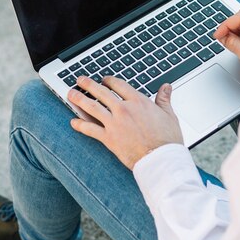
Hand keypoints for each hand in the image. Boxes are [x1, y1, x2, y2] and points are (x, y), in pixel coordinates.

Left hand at [68, 75, 183, 169]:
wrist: (160, 159)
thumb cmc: (167, 139)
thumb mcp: (169, 115)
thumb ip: (164, 99)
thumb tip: (166, 87)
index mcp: (138, 102)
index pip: (118, 85)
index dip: (109, 80)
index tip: (104, 79)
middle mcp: (124, 109)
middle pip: (101, 92)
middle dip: (88, 84)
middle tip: (80, 80)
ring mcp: (114, 123)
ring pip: (92, 107)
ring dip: (79, 99)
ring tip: (71, 94)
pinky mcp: (109, 138)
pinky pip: (90, 129)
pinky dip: (80, 125)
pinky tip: (73, 122)